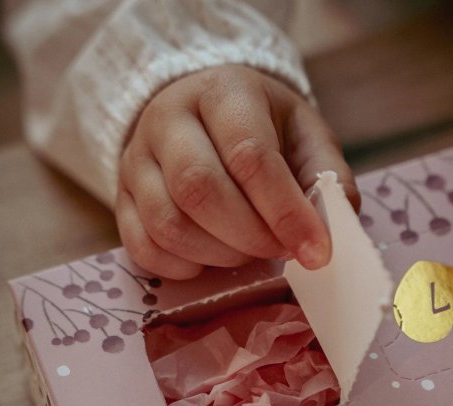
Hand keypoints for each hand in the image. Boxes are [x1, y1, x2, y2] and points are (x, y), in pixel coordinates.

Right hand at [116, 65, 359, 278]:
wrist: (202, 113)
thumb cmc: (262, 127)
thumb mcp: (305, 135)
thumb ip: (327, 177)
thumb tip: (331, 231)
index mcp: (223, 92)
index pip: (250, 156)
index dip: (285, 212)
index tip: (315, 251)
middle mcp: (167, 118)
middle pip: (199, 191)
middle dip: (249, 236)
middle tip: (278, 250)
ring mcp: (135, 159)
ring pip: (168, 223)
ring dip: (218, 254)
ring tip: (248, 251)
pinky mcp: (120, 197)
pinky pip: (143, 247)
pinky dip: (183, 266)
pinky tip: (211, 258)